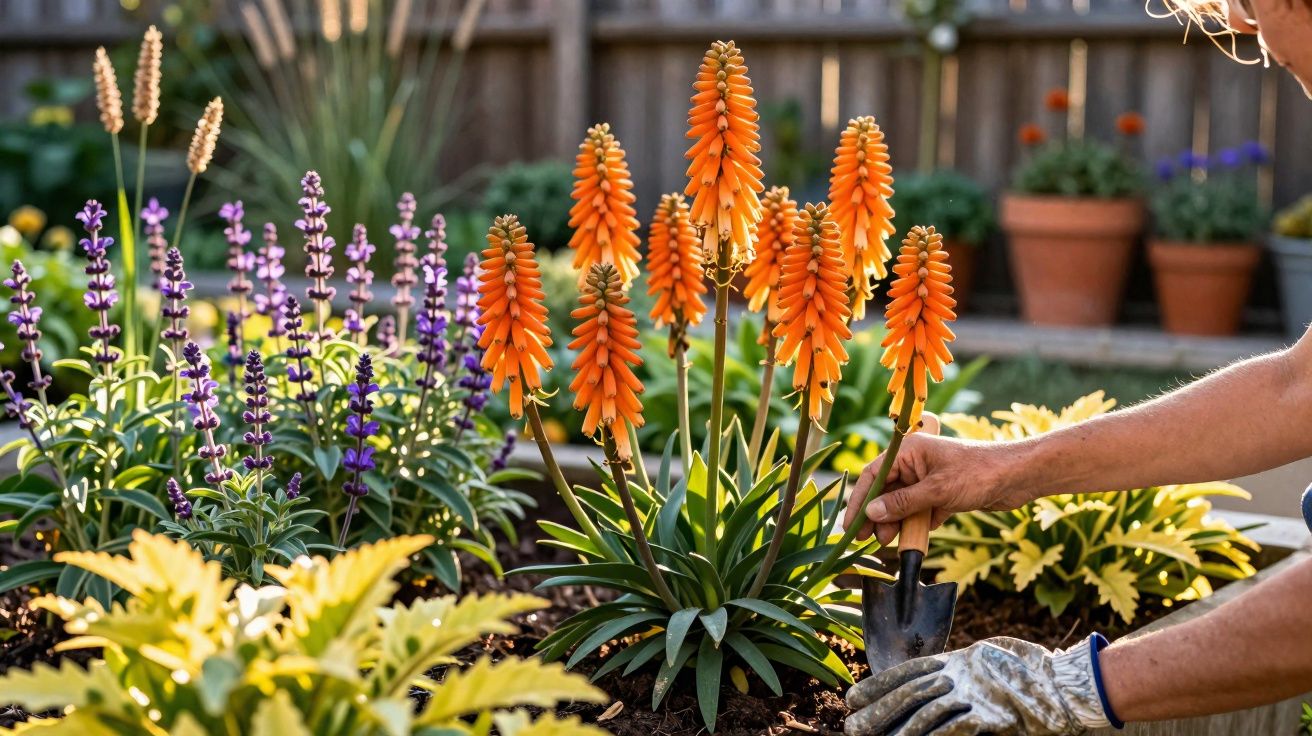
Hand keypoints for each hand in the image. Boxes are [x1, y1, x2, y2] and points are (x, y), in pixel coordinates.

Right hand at [842, 416, 1027, 545]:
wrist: (1018, 476)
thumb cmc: (978, 473)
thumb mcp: (937, 490)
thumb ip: (902, 503)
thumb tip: (872, 514)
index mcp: (909, 451)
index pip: (874, 475)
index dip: (860, 501)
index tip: (851, 525)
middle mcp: (915, 463)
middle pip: (885, 491)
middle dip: (876, 516)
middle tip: (865, 540)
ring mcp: (929, 479)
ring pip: (902, 504)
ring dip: (894, 523)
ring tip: (887, 543)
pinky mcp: (942, 495)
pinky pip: (919, 511)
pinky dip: (914, 525)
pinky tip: (908, 540)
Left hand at [844, 636, 1118, 735]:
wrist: (1065, 685)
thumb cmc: (1026, 674)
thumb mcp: (983, 664)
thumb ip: (956, 672)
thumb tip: (930, 681)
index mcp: (956, 661)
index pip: (906, 671)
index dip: (877, 684)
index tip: (852, 697)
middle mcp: (960, 676)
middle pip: (910, 691)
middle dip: (878, 709)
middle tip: (850, 725)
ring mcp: (975, 695)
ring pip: (924, 711)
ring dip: (895, 726)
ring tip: (867, 735)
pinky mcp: (991, 717)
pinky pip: (953, 729)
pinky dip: (929, 735)